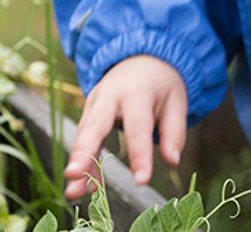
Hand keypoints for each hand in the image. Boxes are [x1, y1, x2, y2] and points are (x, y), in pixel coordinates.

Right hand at [62, 54, 188, 199]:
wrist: (140, 57)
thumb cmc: (161, 83)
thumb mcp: (176, 101)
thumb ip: (174, 132)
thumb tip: (172, 162)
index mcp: (135, 92)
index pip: (137, 127)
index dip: (139, 155)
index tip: (141, 181)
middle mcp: (108, 96)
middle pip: (94, 127)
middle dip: (83, 152)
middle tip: (73, 175)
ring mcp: (94, 103)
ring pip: (84, 136)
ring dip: (78, 165)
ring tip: (74, 193)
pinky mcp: (89, 113)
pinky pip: (85, 140)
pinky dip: (85, 162)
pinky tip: (87, 186)